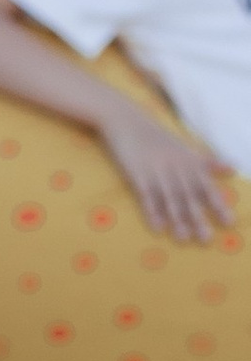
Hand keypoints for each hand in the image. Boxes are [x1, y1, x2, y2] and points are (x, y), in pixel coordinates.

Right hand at [101, 95, 237, 243]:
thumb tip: (233, 168)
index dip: (218, 204)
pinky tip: (158, 227)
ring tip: (183, 238)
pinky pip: (147, 197)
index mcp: (189, 161)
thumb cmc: (156, 137)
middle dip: (199, 217)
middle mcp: (176, 167)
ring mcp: (156, 171)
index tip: (229, 222)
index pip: (207, 185)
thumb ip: (208, 161)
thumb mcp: (185, 147)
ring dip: (177, 219)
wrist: (126, 121)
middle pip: (189, 196)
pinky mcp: (137, 175)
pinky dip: (152, 212)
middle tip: (206, 239)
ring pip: (170, 199)